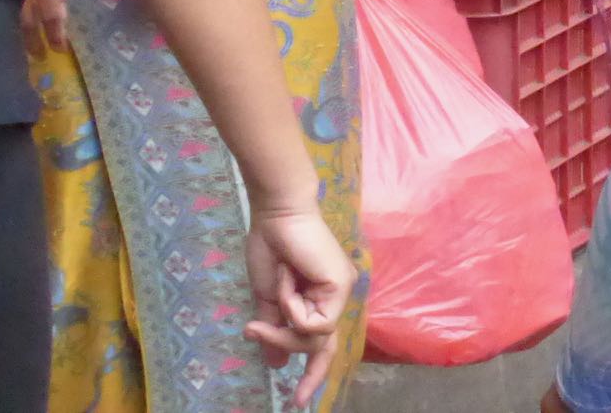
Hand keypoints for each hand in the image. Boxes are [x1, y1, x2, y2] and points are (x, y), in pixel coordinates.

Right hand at [244, 205, 355, 405]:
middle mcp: (335, 296)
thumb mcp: (268, 297)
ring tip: (275, 290)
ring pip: (315, 337)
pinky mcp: (341, 286)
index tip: (298, 400)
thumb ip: (275, 328)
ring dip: (285, 324)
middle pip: (322, 346)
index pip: (321, 342)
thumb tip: (276, 363)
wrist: (275, 215)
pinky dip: (293, 306)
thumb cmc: (271, 247)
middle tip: (297, 399)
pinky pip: (314, 320)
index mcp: (320, 297)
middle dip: (308, 372)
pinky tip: (288, 279)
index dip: (313, 372)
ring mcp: (341, 291)